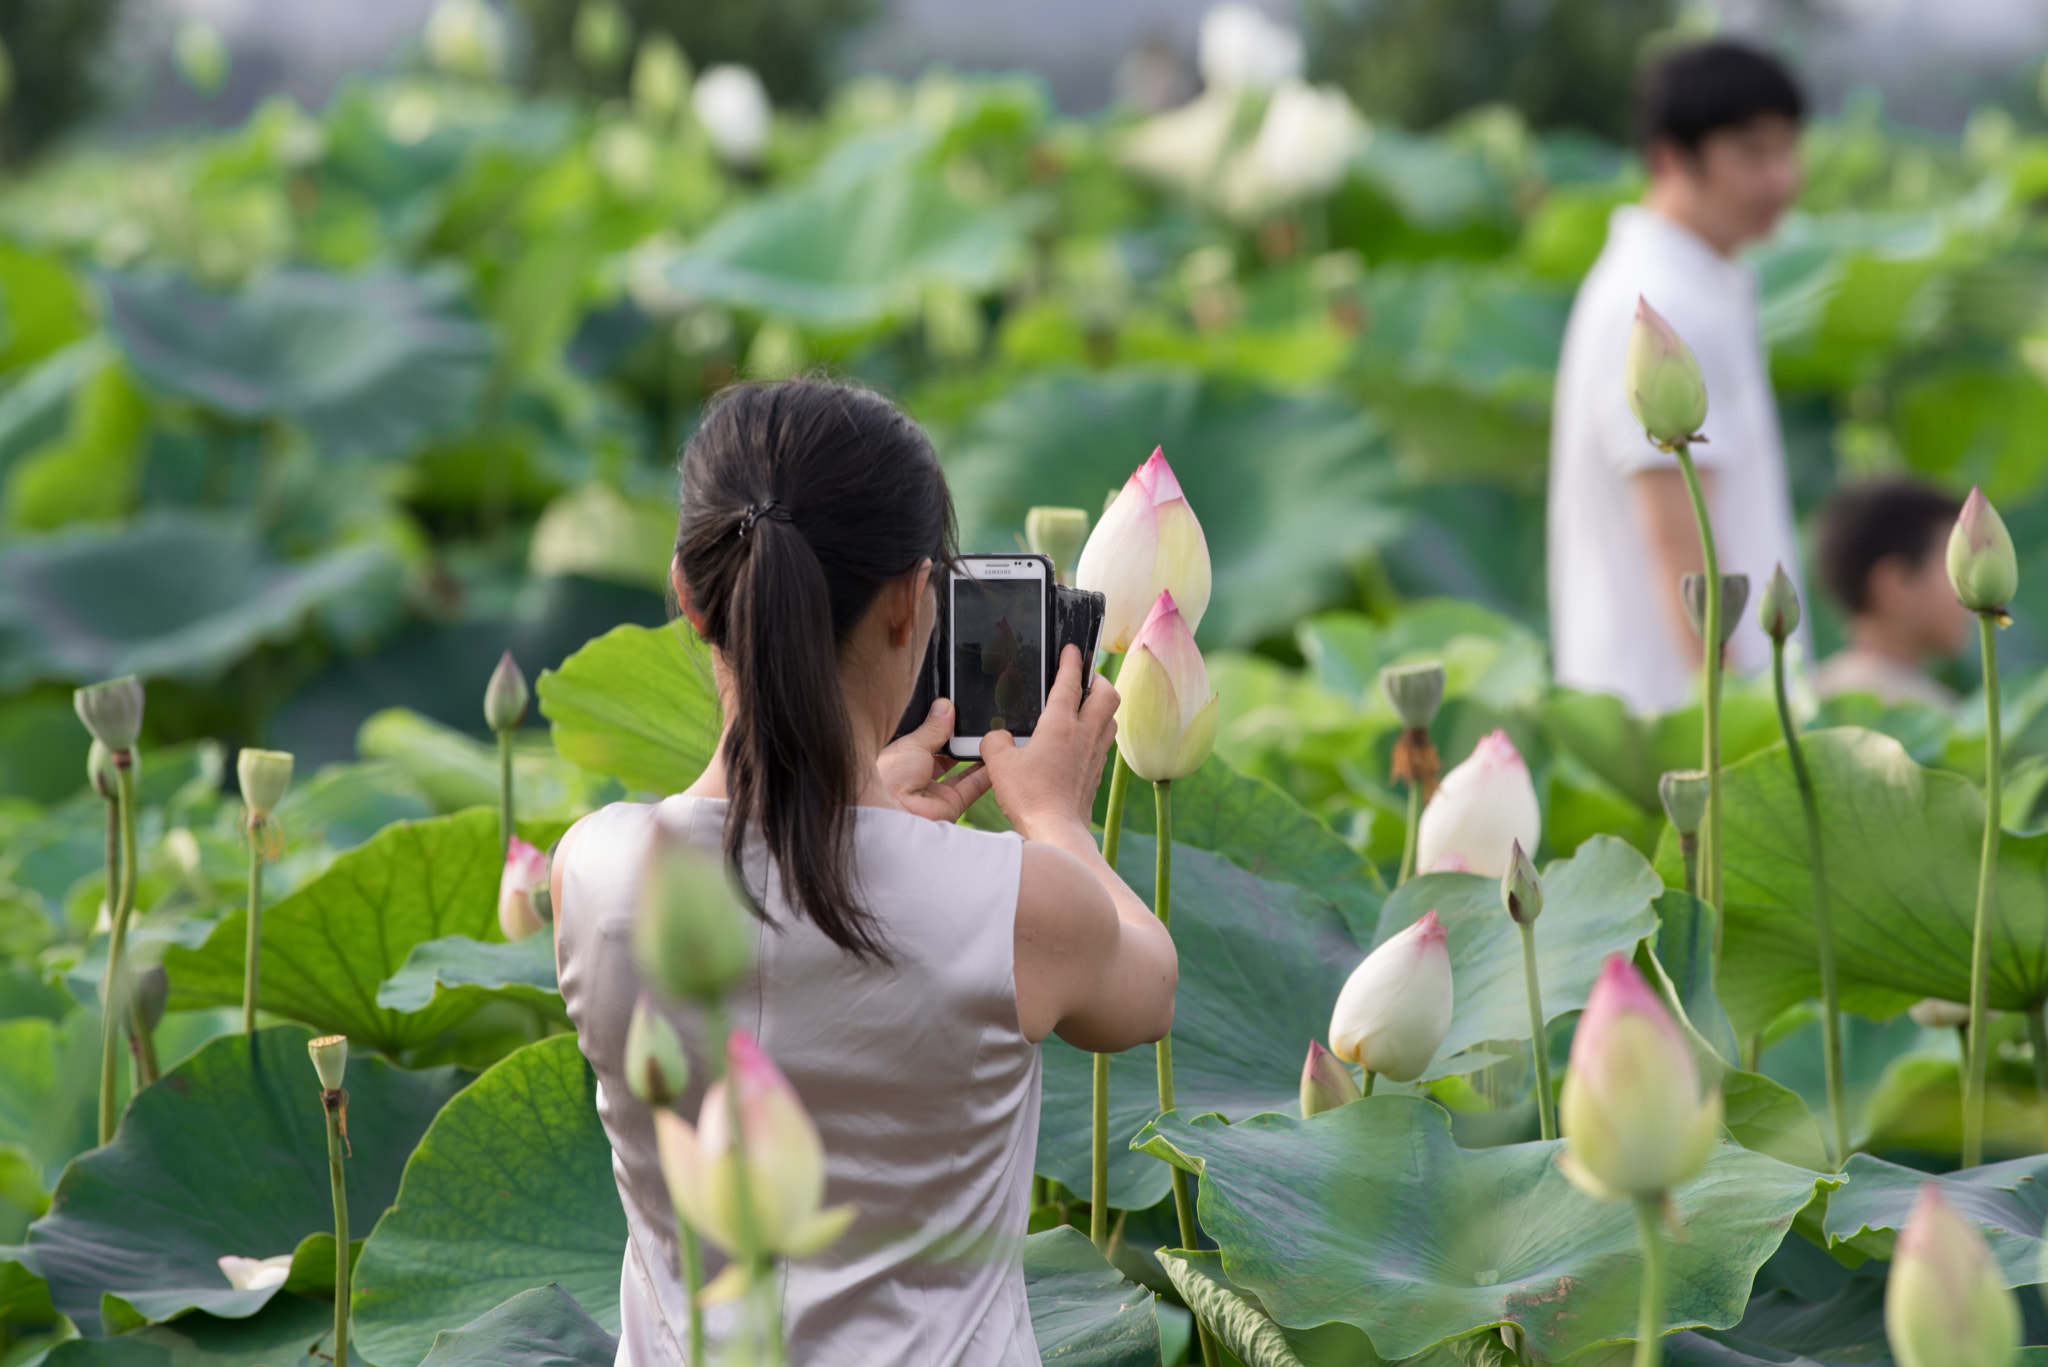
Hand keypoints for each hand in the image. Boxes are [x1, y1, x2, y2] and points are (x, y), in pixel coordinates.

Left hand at [877, 698, 993, 822]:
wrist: (894, 810)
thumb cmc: (891, 775)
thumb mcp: (913, 742)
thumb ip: (934, 727)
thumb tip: (945, 707)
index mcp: (904, 759)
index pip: (927, 740)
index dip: (942, 728)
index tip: (958, 714)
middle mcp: (919, 776)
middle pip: (947, 756)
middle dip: (961, 742)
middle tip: (977, 725)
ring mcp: (936, 792)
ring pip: (962, 772)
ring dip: (977, 757)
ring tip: (991, 738)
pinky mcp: (951, 805)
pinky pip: (973, 787)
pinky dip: (986, 774)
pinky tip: (995, 757)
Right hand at [982, 646, 1117, 842]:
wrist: (1056, 830)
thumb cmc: (1030, 797)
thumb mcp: (999, 764)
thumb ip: (994, 742)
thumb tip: (997, 737)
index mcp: (1060, 725)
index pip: (1070, 681)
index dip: (1072, 660)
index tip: (1073, 649)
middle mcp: (1084, 735)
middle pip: (1107, 694)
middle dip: (1098, 679)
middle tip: (1084, 678)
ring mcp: (1094, 754)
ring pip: (1110, 718)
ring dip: (1101, 706)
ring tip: (1085, 706)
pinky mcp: (1096, 773)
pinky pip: (1104, 742)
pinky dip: (1097, 732)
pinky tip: (1080, 741)